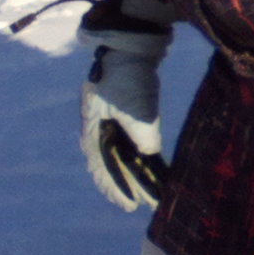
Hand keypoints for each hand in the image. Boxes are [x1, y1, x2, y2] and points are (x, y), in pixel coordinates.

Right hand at [79, 20, 169, 211]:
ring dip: (141, 175)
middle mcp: (100, 132)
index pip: (102, 169)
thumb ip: (142, 131)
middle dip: (133, 187)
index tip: (131, 207)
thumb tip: (150, 153)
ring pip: (126, 157)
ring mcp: (112, 124)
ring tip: (159, 193)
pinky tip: (160, 170)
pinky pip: (135, 144)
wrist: (132, 47)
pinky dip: (146, 158)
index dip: (116, 190)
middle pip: (115, 166)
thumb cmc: (129, 76)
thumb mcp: (135, 105)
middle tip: (152, 205)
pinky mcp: (127, 117)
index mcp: (93, 131)